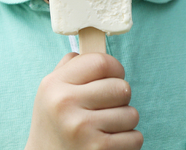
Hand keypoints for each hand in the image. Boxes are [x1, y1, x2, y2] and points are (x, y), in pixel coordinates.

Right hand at [25, 52, 141, 149]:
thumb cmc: (53, 123)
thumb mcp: (50, 92)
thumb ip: (69, 68)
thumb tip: (92, 44)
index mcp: (54, 85)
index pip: (100, 62)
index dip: (114, 67)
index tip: (114, 75)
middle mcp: (66, 105)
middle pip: (121, 87)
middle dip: (121, 96)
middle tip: (108, 105)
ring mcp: (83, 129)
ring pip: (132, 113)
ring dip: (125, 121)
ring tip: (106, 126)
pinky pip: (135, 137)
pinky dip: (128, 140)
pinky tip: (110, 141)